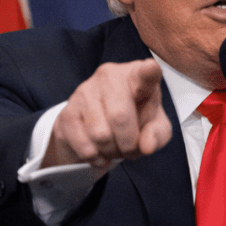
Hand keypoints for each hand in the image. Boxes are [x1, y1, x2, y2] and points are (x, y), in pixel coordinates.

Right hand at [43, 58, 172, 168]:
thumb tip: (147, 146)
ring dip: (111, 152)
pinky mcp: (67, 111)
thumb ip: (158, 134)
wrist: (99, 130)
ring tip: (113, 147)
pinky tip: (98, 150)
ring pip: (100, 135)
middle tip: (129, 148)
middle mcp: (109, 76)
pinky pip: (84, 145)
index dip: (149, 72)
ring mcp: (85, 90)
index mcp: (137, 76)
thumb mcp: (155, 128)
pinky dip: (95, 157)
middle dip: (129, 144)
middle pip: (120, 117)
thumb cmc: (135, 121)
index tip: (151, 68)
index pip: (145, 72)